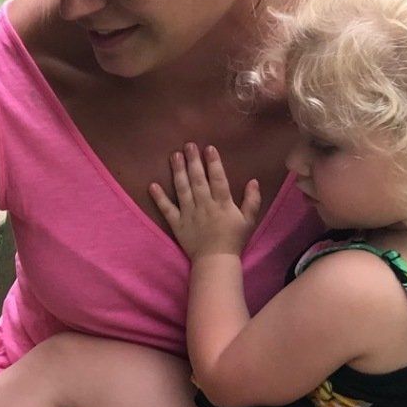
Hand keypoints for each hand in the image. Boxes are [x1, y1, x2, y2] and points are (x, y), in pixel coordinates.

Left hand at [150, 144, 261, 258]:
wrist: (216, 261)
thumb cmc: (234, 240)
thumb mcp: (249, 220)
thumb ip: (252, 200)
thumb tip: (253, 181)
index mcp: (222, 203)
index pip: (218, 179)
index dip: (213, 163)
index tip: (208, 148)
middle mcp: (204, 205)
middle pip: (198, 179)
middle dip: (193, 161)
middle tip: (188, 145)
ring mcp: (189, 214)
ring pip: (182, 189)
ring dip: (178, 172)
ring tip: (174, 156)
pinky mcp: (177, 224)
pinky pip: (167, 209)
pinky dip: (159, 198)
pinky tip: (153, 185)